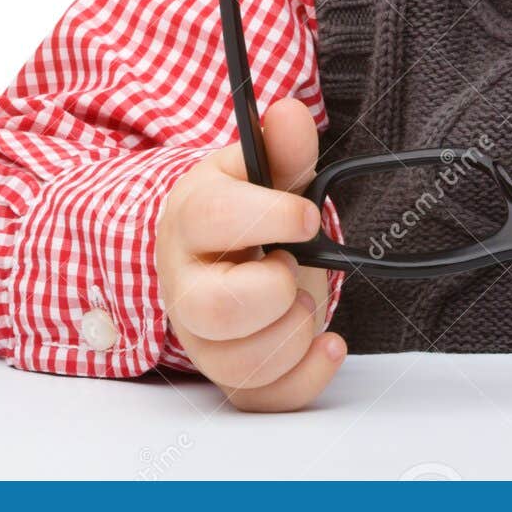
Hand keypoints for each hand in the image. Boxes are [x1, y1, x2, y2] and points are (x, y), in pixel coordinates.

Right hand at [156, 95, 345, 410]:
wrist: (219, 252)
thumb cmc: (243, 209)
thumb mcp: (262, 169)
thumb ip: (281, 146)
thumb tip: (290, 113)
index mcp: (191, 218)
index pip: (212, 220)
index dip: (268, 217)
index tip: (305, 216)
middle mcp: (185, 283)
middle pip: (216, 308)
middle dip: (274, 289)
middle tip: (293, 266)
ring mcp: (202, 336)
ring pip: (238, 362)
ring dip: (292, 332)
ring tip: (301, 300)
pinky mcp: (227, 374)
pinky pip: (260, 398)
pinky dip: (304, 377)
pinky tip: (326, 344)